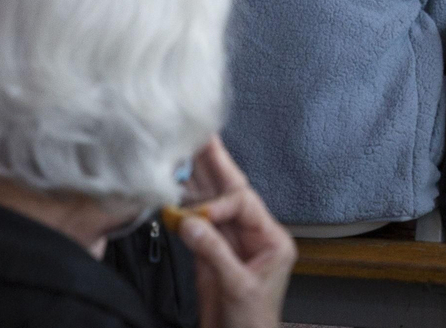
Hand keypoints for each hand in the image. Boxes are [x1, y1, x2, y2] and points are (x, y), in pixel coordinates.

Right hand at [174, 137, 296, 327]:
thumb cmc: (250, 324)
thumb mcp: (238, 288)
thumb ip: (213, 252)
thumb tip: (190, 221)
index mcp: (271, 239)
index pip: (244, 204)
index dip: (219, 205)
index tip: (198, 218)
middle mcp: (253, 235)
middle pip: (232, 193)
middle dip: (215, 166)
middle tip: (201, 136)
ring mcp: (231, 243)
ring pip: (212, 204)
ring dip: (197, 180)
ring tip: (184, 151)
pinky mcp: (211, 254)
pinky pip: (197, 224)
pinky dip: (184, 207)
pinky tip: (173, 188)